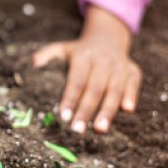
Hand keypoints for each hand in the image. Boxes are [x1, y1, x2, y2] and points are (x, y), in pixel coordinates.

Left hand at [32, 6, 141, 133]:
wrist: (108, 37)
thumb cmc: (79, 51)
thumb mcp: (61, 48)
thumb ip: (46, 55)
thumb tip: (33, 65)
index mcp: (83, 57)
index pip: (76, 81)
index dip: (70, 99)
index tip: (63, 117)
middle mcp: (102, 61)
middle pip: (94, 89)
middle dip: (86, 111)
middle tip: (78, 129)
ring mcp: (119, 65)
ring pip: (114, 89)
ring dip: (108, 110)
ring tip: (100, 129)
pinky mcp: (133, 70)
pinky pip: (133, 83)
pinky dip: (131, 95)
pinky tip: (127, 110)